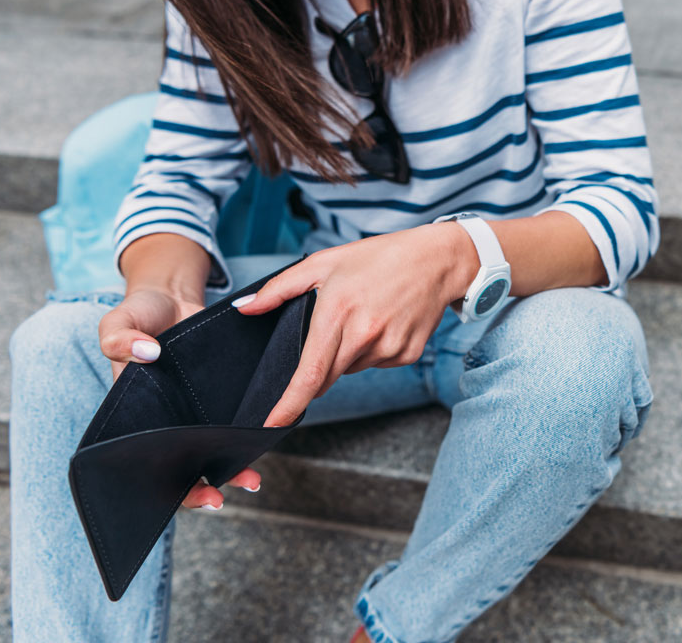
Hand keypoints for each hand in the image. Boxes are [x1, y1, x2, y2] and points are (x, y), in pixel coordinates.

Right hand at [98, 286, 261, 509]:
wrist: (173, 296)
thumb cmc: (140, 314)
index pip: (149, 462)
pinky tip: (262, 439)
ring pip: (214, 447)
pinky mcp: (221, 394)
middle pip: (185, 465)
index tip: (196, 494)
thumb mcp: (118, 321)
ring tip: (252, 478)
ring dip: (232, 464)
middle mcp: (169, 417)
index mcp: (138, 413)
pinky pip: (233, 419)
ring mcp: (196, 408)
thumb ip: (120, 338)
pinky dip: (245, 432)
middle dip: (204, 486)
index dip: (170, 485)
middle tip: (226, 494)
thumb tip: (146, 354)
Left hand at [232, 223, 475, 427]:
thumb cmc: (379, 257)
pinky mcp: (407, 354)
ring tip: (363, 315)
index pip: (309, 372)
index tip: (272, 423)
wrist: (436, 260)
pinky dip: (371, 350)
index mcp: (338, 312)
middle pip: (327, 376)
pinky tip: (383, 322)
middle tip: (331, 332)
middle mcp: (364, 335)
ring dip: (347, 353)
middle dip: (318, 368)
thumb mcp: (325, 262)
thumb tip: (245, 308)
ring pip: (351, 369)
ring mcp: (389, 348)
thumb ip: (280, 288)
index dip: (289, 404)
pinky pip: (376, 364)